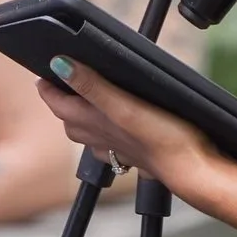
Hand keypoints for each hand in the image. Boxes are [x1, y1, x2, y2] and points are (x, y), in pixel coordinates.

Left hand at [35, 57, 226, 192]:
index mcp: (92, 123)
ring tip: (86, 99)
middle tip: (61, 80)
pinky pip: (112, 143)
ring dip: (83, 117)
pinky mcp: (137, 154)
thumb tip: (59, 65)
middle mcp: (100, 139)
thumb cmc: (163, 140)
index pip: (57, 103)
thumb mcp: (123, 106)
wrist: (194, 171)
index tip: (43, 70)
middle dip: (62, 100)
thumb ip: (91, 86)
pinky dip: (108, 132)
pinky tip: (119, 127)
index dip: (48, 86)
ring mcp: (119, 149)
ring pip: (90, 133)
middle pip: (70, 120)